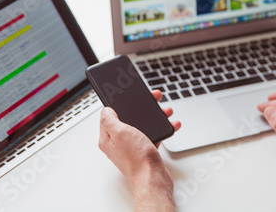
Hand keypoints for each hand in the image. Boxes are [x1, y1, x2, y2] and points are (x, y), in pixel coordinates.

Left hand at [99, 90, 179, 210]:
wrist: (153, 179)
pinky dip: (162, 130)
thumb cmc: (136, 160)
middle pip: (129, 118)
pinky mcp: (145, 151)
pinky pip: (152, 135)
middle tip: (152, 100)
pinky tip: (170, 126)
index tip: (128, 96)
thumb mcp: (120, 132)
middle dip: (142, 109)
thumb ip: (110, 119)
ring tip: (165, 112)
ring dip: (155, 118)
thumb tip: (105, 110)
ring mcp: (132, 147)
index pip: (109, 115)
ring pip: (143, 126)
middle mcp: (119, 142)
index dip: (119, 104)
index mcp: (108, 137)